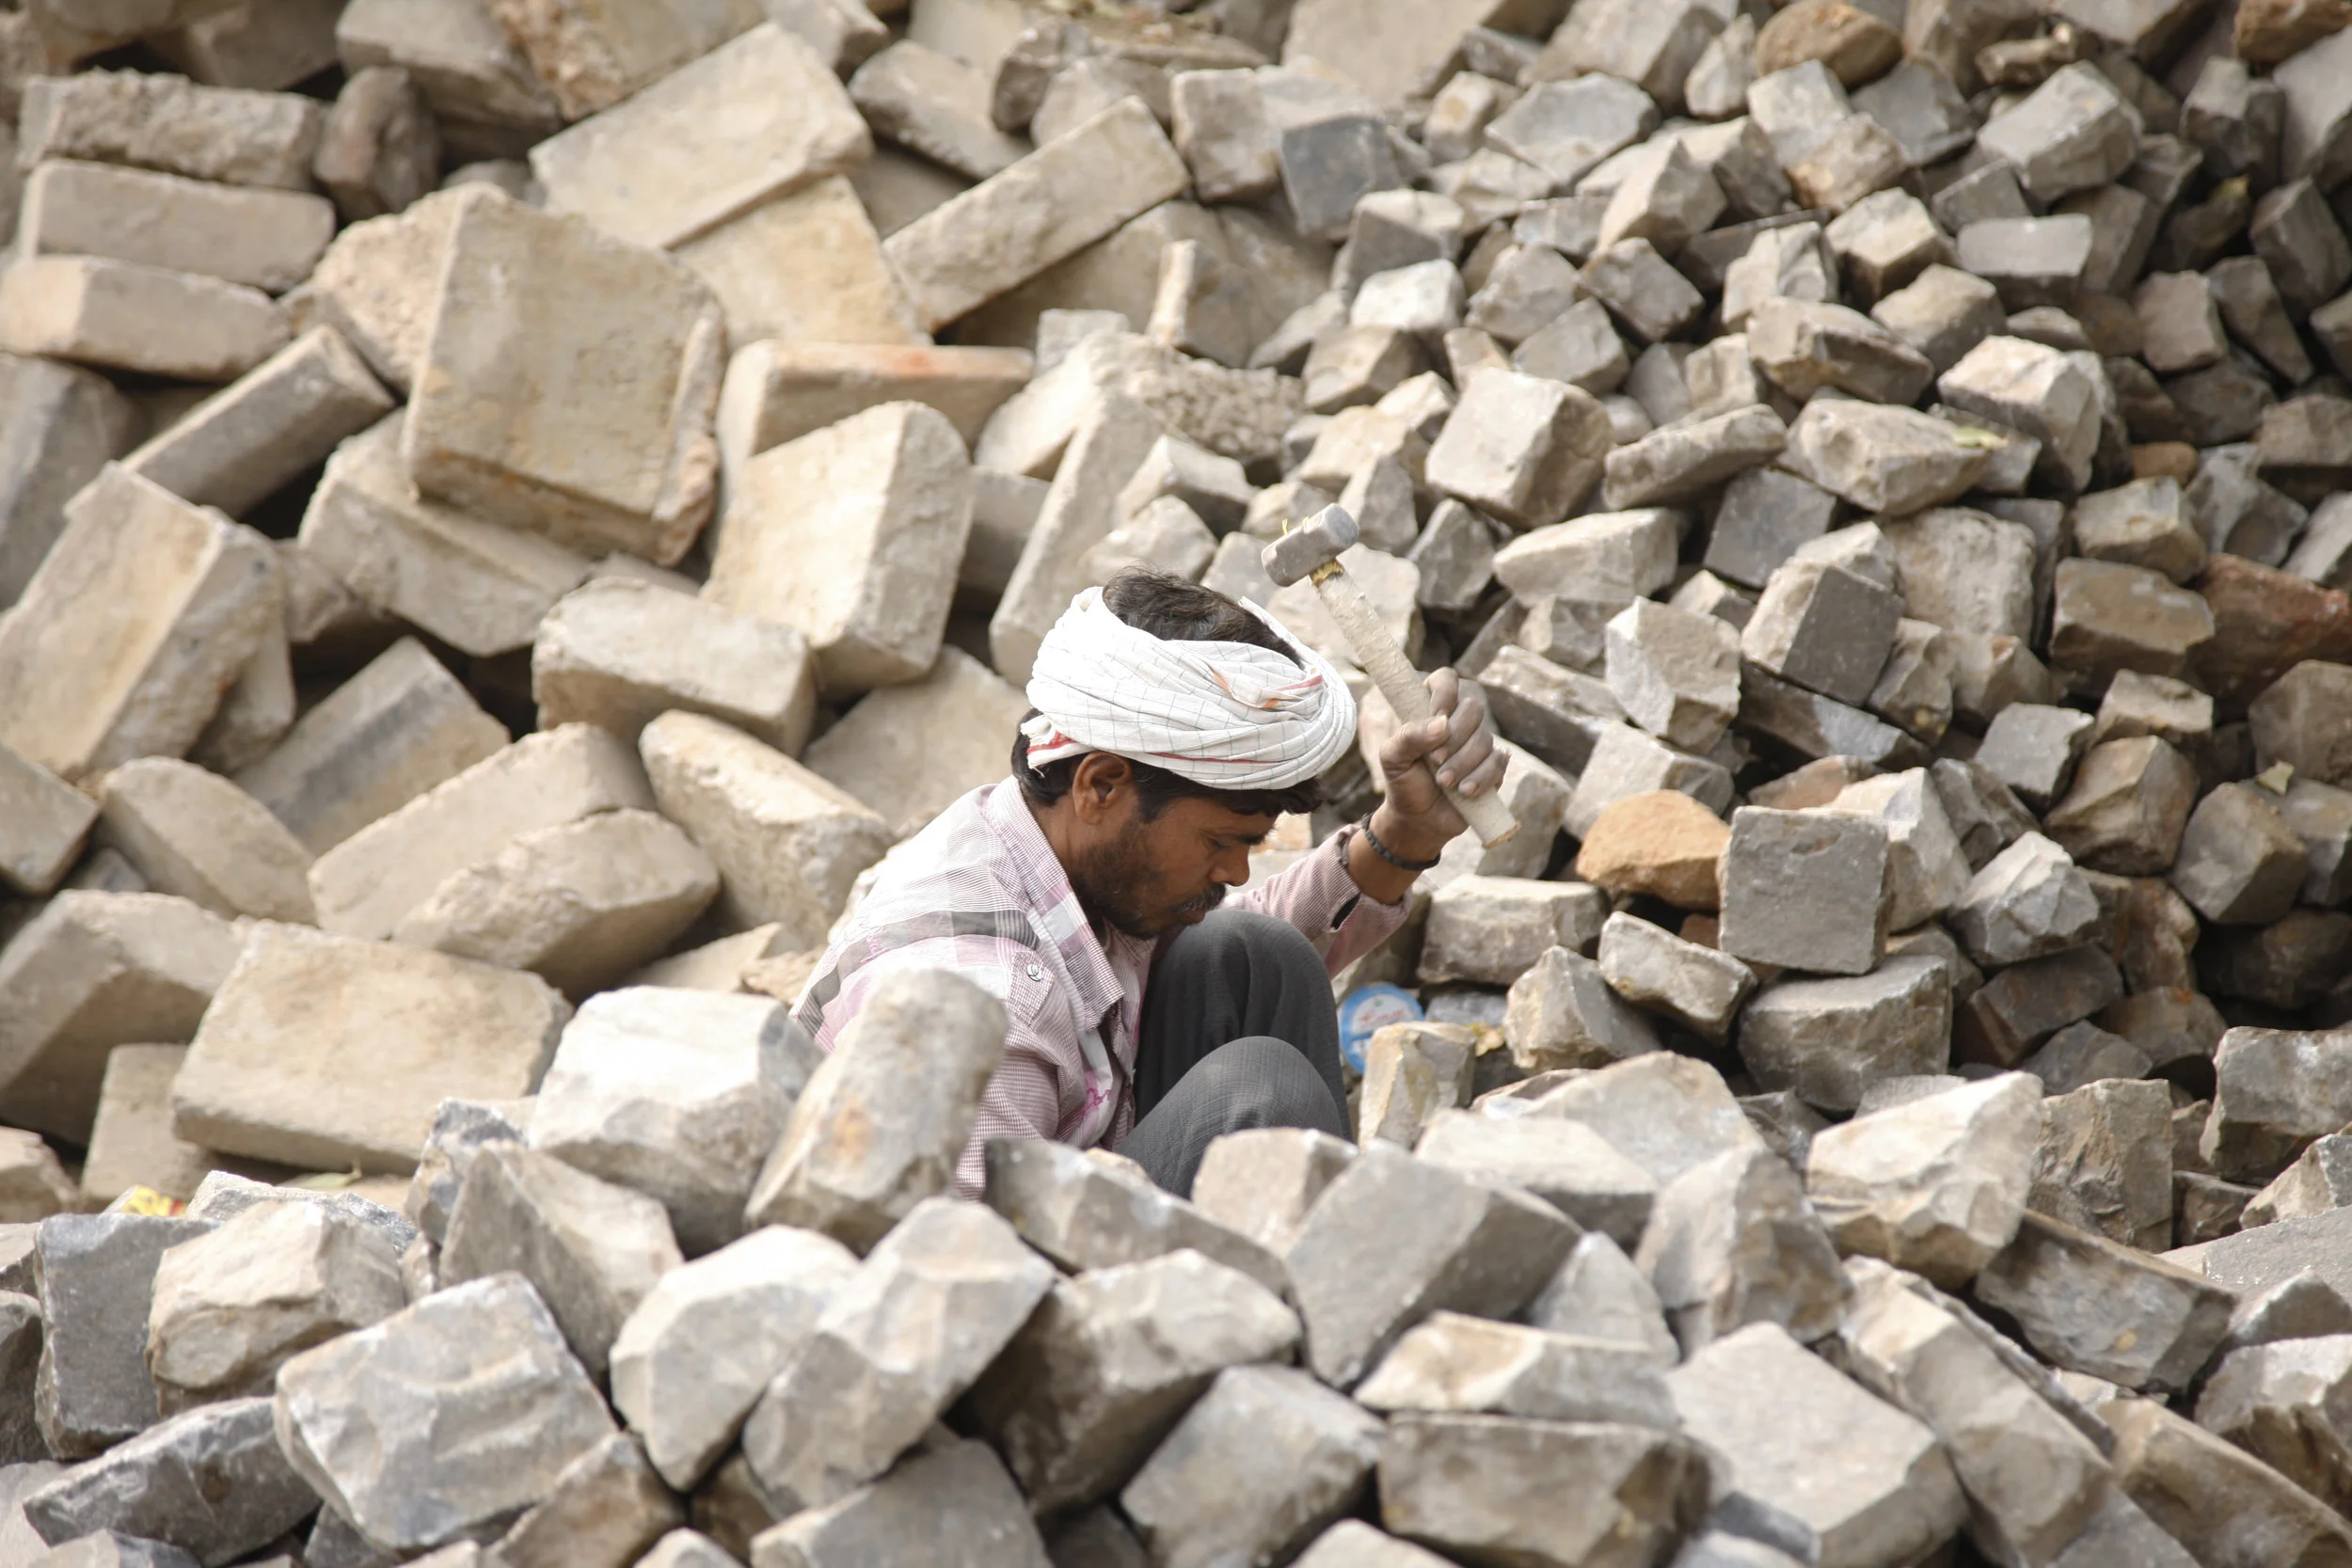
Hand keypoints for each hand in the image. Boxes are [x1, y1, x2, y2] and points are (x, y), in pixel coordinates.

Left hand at [1372, 668, 1502, 863]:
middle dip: (1456, 736)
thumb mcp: (1392, 759)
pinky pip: (1498, 762)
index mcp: (1431, 710)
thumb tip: (1441, 724)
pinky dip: (1481, 778)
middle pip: (1473, 707)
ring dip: (1463, 763)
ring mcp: (1478, 743)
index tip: (1437, 714)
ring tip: (1444, 783)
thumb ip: (1408, 736)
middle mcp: (1458, 722)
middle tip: (1435, 760)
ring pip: (1485, 738)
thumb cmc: (1403, 782)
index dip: (1445, 692)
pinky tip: (1465, 792)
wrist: (1419, 820)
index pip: (1446, 679)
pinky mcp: (1493, 767)